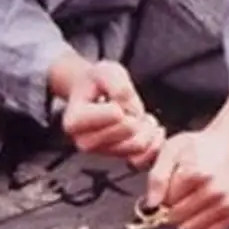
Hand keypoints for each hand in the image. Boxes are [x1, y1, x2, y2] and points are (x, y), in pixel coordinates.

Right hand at [48, 54, 164, 167]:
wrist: (91, 93)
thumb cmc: (96, 81)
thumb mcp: (106, 71)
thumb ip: (117, 84)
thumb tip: (127, 108)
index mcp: (75, 121)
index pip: (116, 114)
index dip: (125, 101)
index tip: (115, 96)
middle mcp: (84, 142)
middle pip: (129, 129)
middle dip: (136, 113)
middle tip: (130, 104)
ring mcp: (101, 152)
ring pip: (139, 145)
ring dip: (146, 126)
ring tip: (138, 113)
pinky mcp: (117, 157)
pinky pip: (144, 157)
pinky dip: (153, 140)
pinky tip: (148, 125)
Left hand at [143, 87, 228, 228]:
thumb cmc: (203, 146)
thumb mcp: (172, 150)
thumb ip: (157, 176)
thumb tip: (152, 203)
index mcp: (196, 173)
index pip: (166, 203)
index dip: (165, 196)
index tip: (171, 188)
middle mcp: (215, 190)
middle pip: (178, 218)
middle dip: (174, 210)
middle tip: (182, 195)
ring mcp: (228, 201)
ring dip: (188, 220)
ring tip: (193, 202)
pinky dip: (205, 225)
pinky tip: (206, 208)